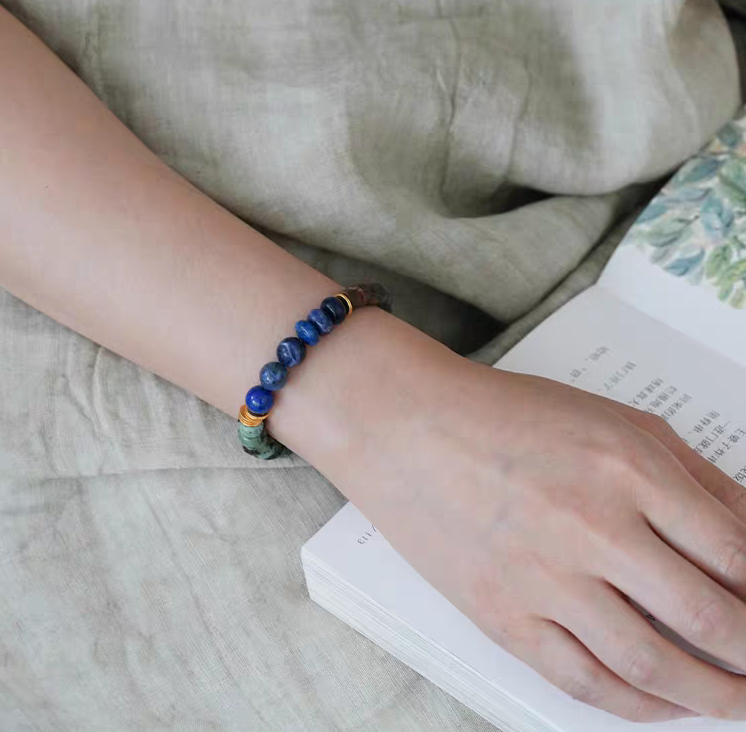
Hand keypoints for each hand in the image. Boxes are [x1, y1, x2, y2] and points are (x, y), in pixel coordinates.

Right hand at [285, 310, 745, 721]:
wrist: (405, 424)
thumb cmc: (502, 414)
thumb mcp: (610, 419)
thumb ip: (690, 475)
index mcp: (628, 467)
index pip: (738, 554)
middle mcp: (592, 526)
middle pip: (710, 617)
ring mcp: (543, 576)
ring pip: (652, 663)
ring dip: (712, 696)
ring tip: (738, 704)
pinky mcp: (501, 613)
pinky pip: (581, 679)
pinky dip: (636, 706)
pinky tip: (662, 705)